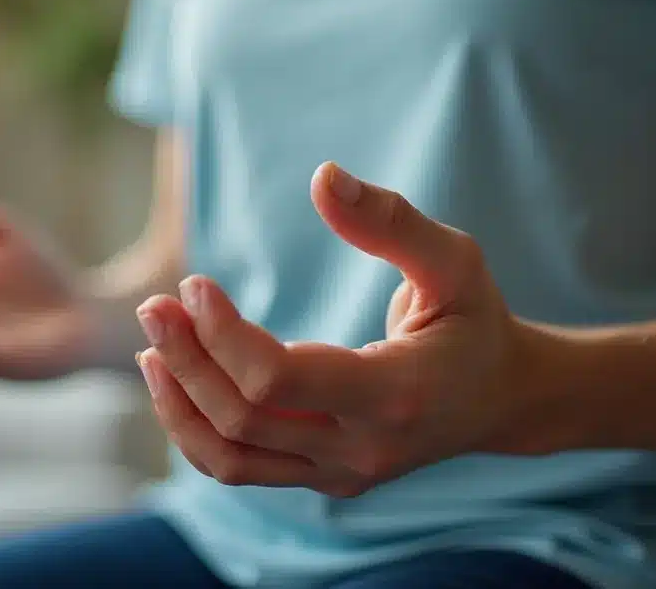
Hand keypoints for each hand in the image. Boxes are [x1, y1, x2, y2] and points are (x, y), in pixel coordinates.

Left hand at [134, 162, 553, 496]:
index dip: (223, 334)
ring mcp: (341, 474)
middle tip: (155, 306)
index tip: (196, 284)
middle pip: (242, 419)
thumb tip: (322, 175)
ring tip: (152, 346)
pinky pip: (241, 468)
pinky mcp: (323, 480)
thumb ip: (390, 220)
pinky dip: (196, 431)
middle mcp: (364, 448)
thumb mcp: (453, 259)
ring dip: (178, 403)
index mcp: (398, 393)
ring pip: (230, 458)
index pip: (278, 380)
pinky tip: (176, 382)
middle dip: (187, 359)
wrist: (502, 400)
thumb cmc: (474, 318)